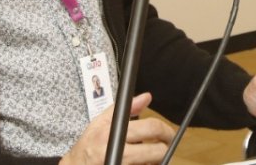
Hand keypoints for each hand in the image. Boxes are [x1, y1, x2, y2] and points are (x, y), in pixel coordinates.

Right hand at [60, 92, 175, 164]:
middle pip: (157, 151)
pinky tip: (138, 163)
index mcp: (114, 132)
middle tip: (163, 147)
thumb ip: (125, 108)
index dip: (165, 130)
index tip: (168, 134)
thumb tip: (146, 97)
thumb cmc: (88, 145)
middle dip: (164, 149)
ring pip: (152, 164)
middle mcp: (118, 152)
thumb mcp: (101, 121)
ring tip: (146, 157)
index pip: (151, 128)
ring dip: (154, 161)